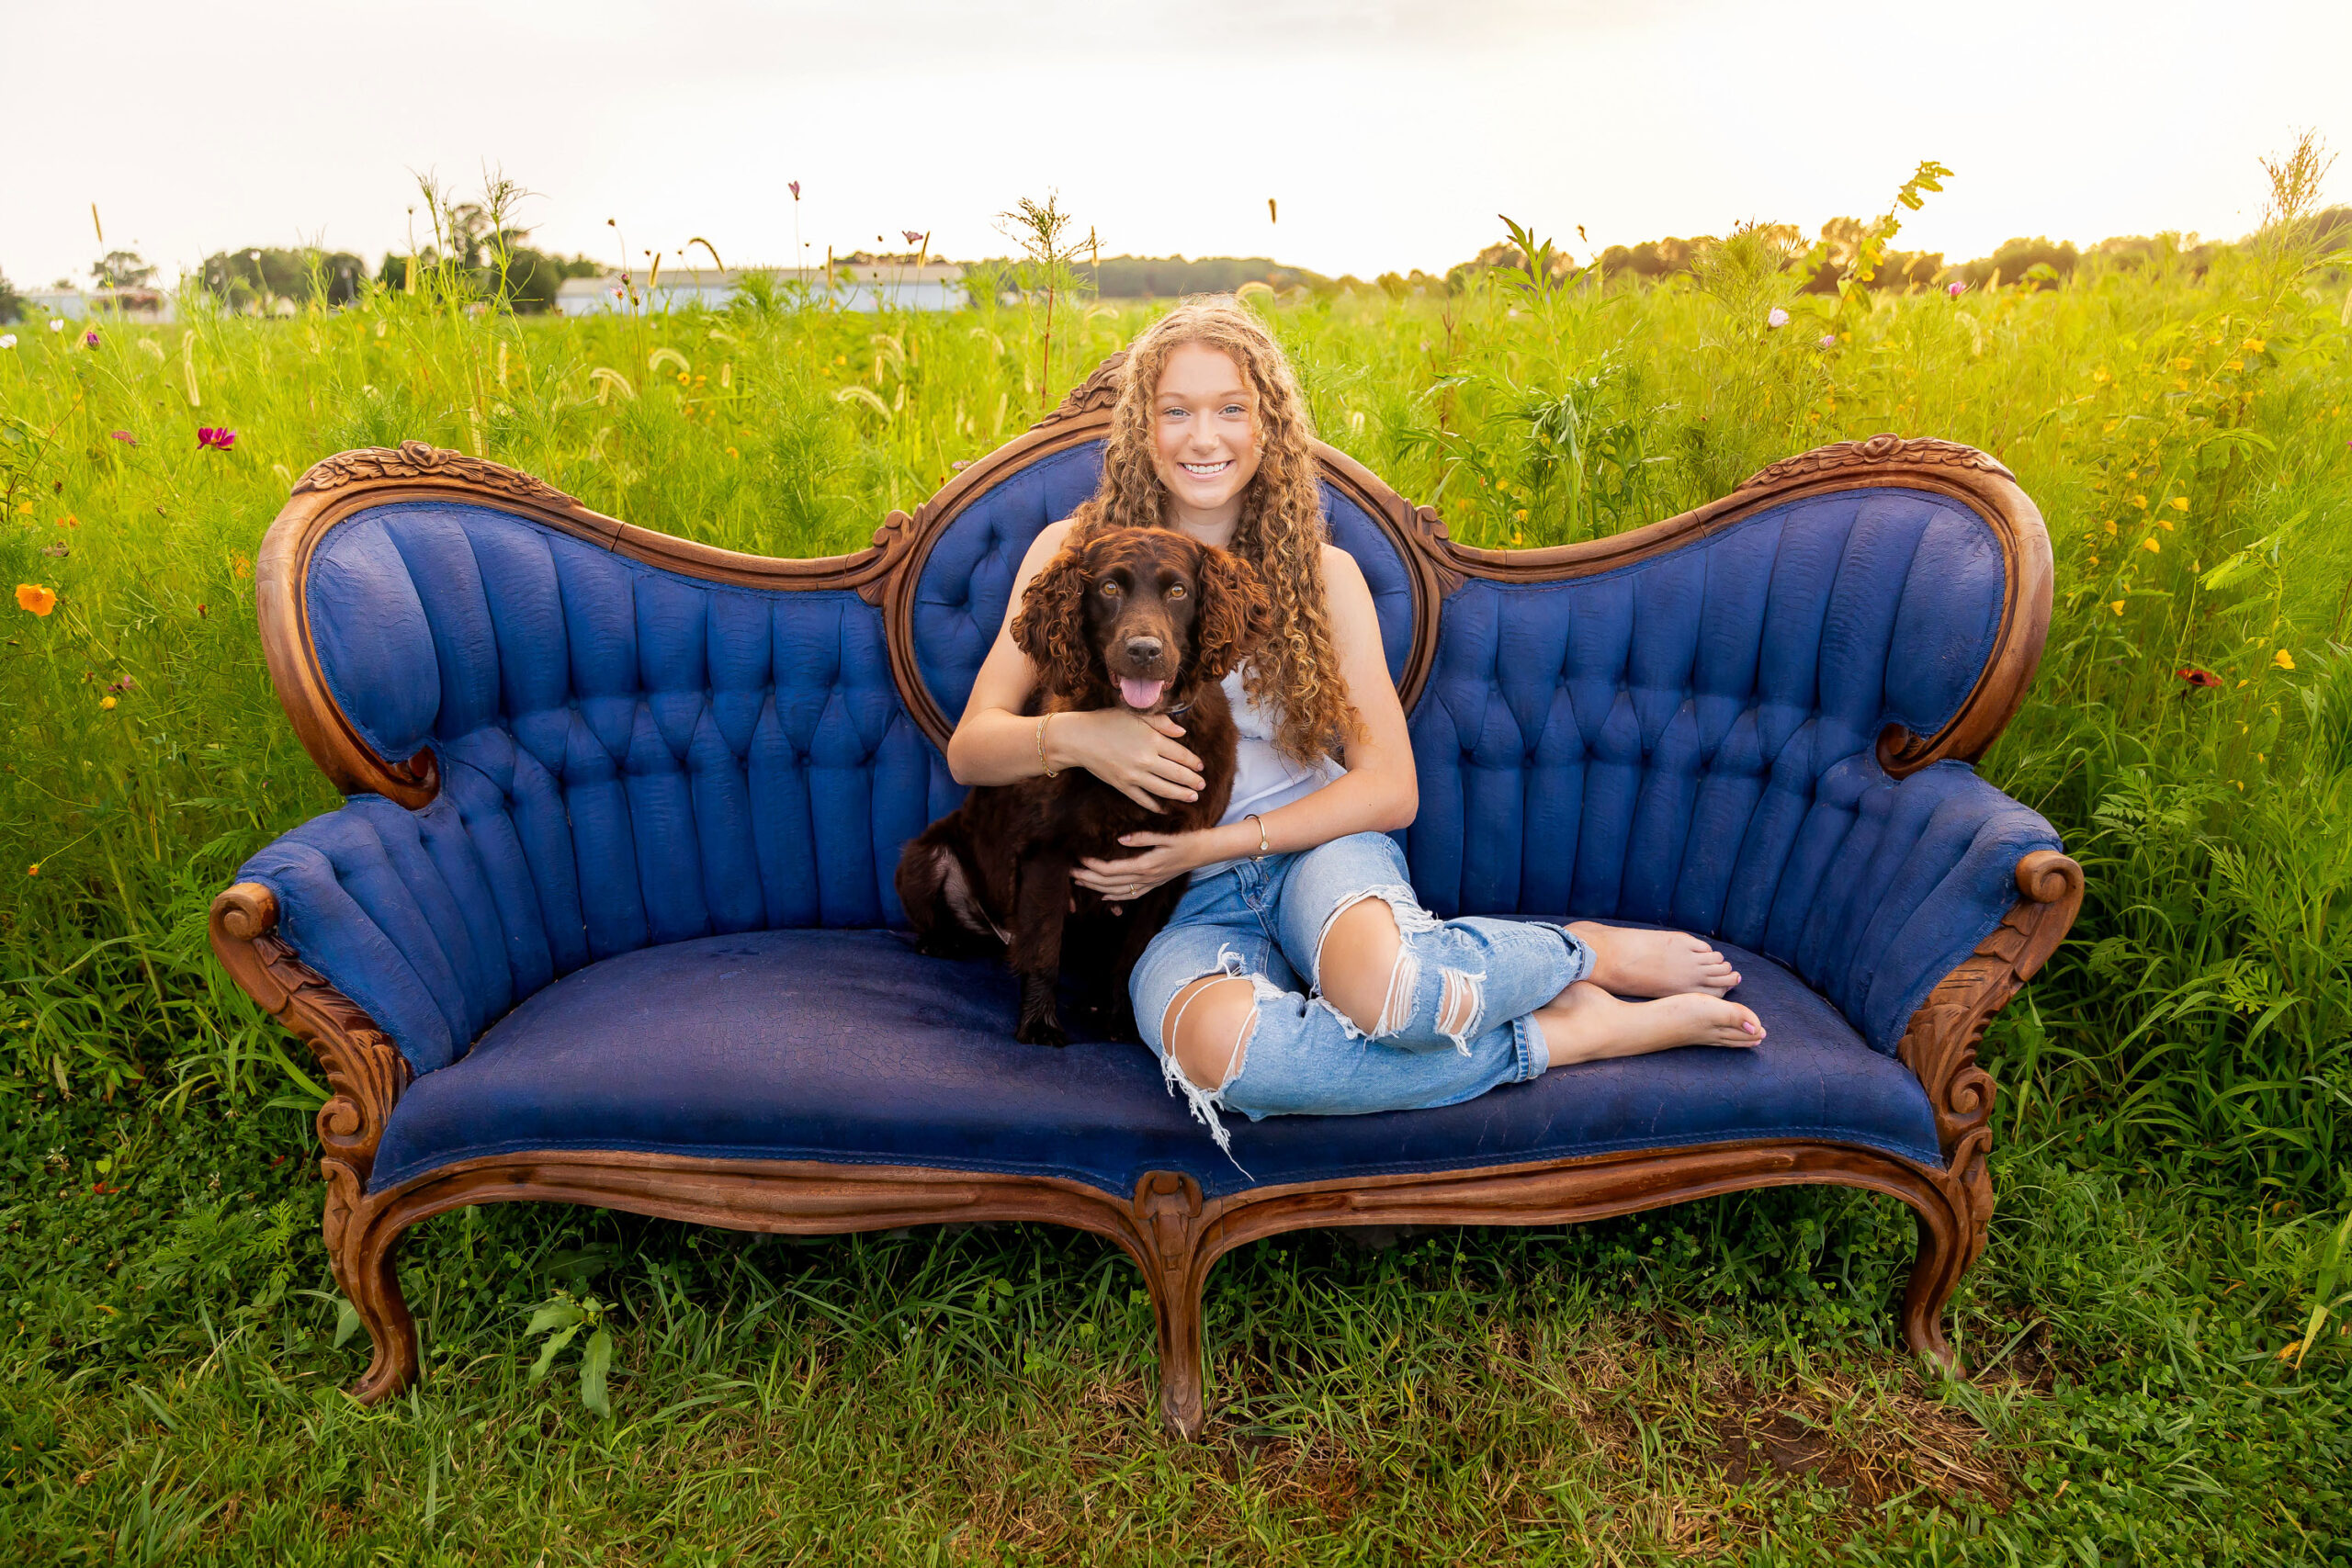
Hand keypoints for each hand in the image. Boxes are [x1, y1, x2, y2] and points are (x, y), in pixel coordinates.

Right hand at [1054, 709, 1204, 813]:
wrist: (1079, 739)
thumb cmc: (1108, 722)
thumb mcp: (1136, 715)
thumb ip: (1161, 723)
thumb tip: (1183, 733)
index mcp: (1152, 740)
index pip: (1181, 754)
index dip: (1193, 762)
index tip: (1201, 766)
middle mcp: (1146, 760)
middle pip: (1177, 774)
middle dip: (1192, 781)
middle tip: (1203, 785)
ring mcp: (1134, 776)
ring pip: (1164, 789)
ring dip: (1181, 795)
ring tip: (1193, 797)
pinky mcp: (1123, 786)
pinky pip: (1143, 799)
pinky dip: (1155, 806)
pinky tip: (1165, 809)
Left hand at [1072, 831, 1208, 908]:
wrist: (1204, 852)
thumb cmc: (1186, 839)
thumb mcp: (1166, 835)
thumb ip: (1143, 837)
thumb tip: (1120, 838)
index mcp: (1146, 865)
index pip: (1112, 869)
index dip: (1093, 865)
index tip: (1079, 858)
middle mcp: (1145, 878)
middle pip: (1110, 883)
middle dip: (1088, 878)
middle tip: (1070, 873)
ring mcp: (1149, 884)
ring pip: (1117, 891)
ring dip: (1097, 888)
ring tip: (1079, 883)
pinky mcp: (1153, 885)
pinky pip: (1131, 895)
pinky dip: (1115, 897)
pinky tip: (1104, 896)